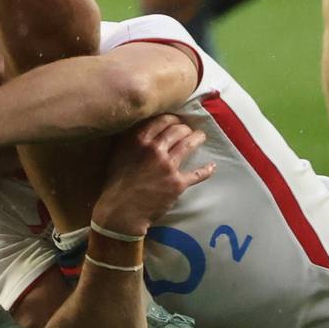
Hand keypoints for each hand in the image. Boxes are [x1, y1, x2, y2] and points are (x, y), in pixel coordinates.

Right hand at [93, 114, 213, 232]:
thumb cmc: (116, 181)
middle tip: (188, 129)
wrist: (121, 209)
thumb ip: (131, 140)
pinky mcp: (178, 183)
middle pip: (177, 130)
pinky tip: (211, 166)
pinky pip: (197, 174)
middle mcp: (155, 149)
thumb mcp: (118, 154)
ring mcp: (168, 166)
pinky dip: (206, 169)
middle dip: (185, 128)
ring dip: (197, 138)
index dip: (172, 119)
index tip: (176, 121)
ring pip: (188, 145)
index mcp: (138, 140)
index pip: (162, 121)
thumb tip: (143, 129)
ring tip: (201, 136)